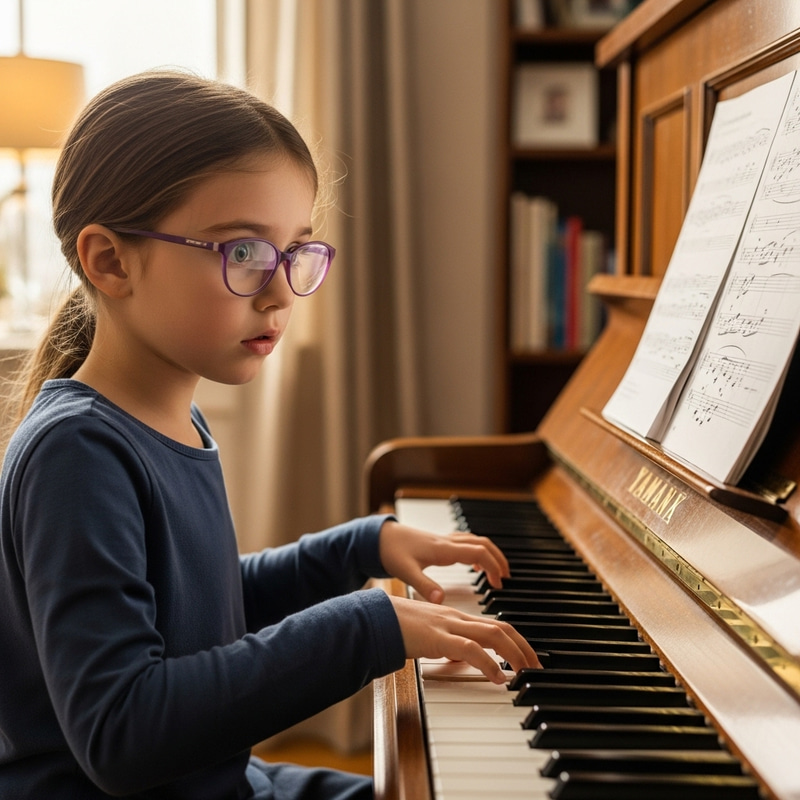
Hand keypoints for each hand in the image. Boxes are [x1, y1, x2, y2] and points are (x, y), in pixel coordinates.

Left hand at [378, 520, 509, 604]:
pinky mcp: (439, 542)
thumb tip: (441, 601)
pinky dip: (477, 551)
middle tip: (505, 579)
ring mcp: (444, 540)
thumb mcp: (406, 572)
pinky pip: (466, 542)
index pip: (478, 552)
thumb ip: (425, 586)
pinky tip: (474, 563)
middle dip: (498, 559)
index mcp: (443, 549)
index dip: (493, 565)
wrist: (379, 537)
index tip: (500, 582)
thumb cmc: (391, 552)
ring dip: (490, 554)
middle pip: (482, 543)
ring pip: (476, 541)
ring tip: (497, 572)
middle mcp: (447, 542)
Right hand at [390, 595, 541, 682]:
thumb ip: (447, 645)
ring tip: (525, 672)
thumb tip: (461, 660)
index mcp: (456, 617)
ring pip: (492, 634)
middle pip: (501, 627)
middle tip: (536, 667)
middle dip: (523, 647)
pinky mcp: (438, 638)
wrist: (375, 617)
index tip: (528, 657)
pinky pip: (470, 649)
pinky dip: (489, 664)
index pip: (495, 624)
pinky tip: (498, 677)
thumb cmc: (397, 626)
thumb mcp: (429, 636)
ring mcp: (449, 626)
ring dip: (514, 654)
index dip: (516, 639)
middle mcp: (457, 618)